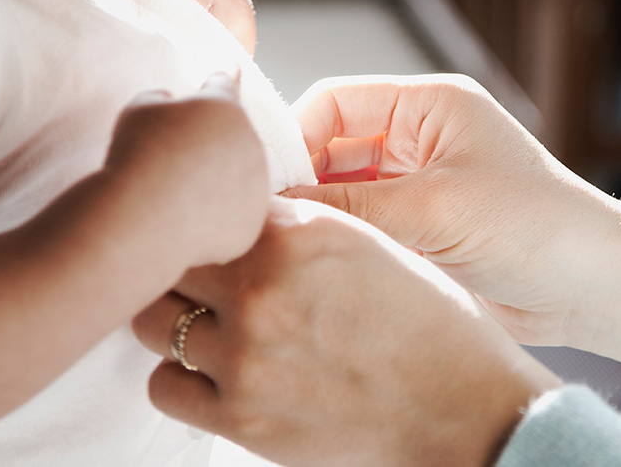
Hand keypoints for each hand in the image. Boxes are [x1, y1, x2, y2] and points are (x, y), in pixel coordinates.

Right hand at [107, 72, 269, 266]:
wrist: (145, 220)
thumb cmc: (138, 157)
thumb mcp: (139, 110)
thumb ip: (159, 100)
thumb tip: (168, 104)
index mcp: (225, 108)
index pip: (225, 84)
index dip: (223, 76)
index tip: (231, 68)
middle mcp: (250, 143)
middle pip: (230, 139)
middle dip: (208, 146)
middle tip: (173, 162)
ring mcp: (256, 186)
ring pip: (235, 179)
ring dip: (214, 183)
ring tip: (174, 195)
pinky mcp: (251, 223)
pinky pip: (231, 217)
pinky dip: (212, 219)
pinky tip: (183, 222)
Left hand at [132, 197, 560, 466]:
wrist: (467, 416)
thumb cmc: (434, 329)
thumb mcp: (372, 247)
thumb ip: (300, 228)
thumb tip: (240, 218)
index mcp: (300, 230)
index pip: (208, 205)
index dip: (208, 220)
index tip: (212, 232)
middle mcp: (262, 285)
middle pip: (167, 259)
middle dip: (181, 269)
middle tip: (202, 283)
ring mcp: (244, 354)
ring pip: (153, 321)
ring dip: (175, 321)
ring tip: (212, 328)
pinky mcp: (239, 416)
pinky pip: (163, 385)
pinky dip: (180, 379)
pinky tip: (216, 375)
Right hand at [283, 73, 620, 347]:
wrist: (596, 288)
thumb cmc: (534, 228)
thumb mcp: (433, 210)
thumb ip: (349, 206)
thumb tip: (273, 209)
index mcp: (428, 104)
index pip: (333, 101)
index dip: (295, 137)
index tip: (266, 186)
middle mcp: (420, 137)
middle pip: (331, 146)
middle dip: (302, 182)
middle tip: (269, 224)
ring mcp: (421, 185)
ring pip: (344, 191)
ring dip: (324, 217)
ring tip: (295, 249)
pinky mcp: (424, 229)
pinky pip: (366, 227)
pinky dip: (345, 243)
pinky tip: (324, 268)